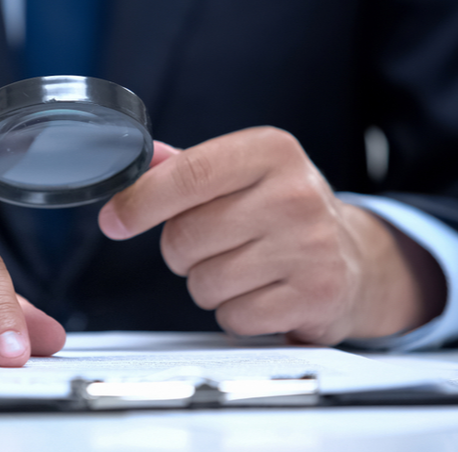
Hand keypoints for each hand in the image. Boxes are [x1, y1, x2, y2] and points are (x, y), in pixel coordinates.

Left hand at [99, 127, 444, 344]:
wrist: (352, 257)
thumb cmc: (281, 211)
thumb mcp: (240, 173)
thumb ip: (183, 168)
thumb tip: (131, 164)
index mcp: (270, 151)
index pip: (186, 176)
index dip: (139, 203)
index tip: (115, 221)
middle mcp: (295, 193)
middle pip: (185, 237)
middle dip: (181, 250)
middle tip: (213, 245)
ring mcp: (310, 246)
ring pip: (204, 282)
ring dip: (208, 283)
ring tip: (243, 268)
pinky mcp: (316, 294)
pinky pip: (233, 317)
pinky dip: (235, 313)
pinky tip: (261, 292)